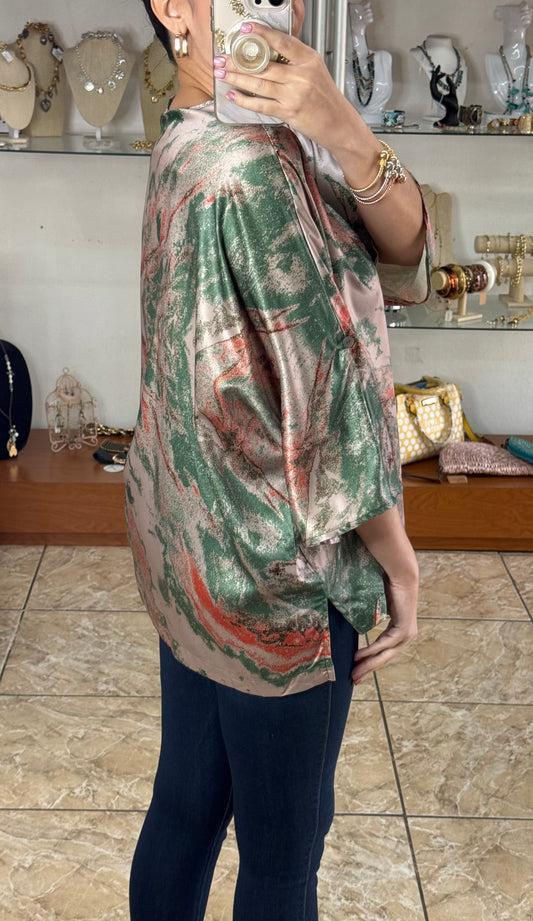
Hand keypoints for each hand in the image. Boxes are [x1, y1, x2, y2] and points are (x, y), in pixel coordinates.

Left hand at [214, 22, 363, 151]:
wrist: (339, 124)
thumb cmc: (326, 99)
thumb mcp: (316, 71)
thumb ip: (295, 60)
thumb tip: (269, 52)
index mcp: (309, 60)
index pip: (281, 41)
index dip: (261, 34)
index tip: (245, 30)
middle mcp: (301, 76)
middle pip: (263, 65)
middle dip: (237, 61)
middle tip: (221, 58)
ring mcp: (294, 94)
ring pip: (258, 83)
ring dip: (236, 78)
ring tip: (221, 73)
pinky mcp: (289, 112)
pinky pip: (261, 104)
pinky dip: (244, 100)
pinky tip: (234, 94)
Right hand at [351, 573, 417, 685]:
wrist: (401, 575)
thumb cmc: (388, 585)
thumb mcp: (377, 607)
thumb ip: (370, 617)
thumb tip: (353, 620)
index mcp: (400, 632)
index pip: (384, 652)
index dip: (370, 663)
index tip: (357, 671)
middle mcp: (405, 636)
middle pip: (384, 658)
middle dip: (368, 669)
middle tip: (354, 679)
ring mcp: (406, 634)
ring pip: (384, 654)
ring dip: (368, 664)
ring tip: (354, 672)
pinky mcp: (404, 629)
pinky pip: (384, 643)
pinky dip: (371, 651)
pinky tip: (359, 657)